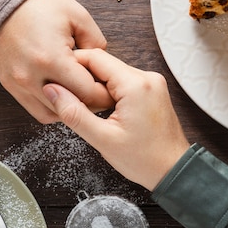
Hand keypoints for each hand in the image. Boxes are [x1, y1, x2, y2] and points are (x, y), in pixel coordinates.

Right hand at [0, 0, 113, 122]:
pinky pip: (36, 110)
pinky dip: (53, 106)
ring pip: (53, 114)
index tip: (111, 87)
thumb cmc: (39, 4)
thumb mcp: (79, 16)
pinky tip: (62, 94)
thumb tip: (102, 68)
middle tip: (100, 91)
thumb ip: (97, 45)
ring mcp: (17, 84)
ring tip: (80, 91)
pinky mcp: (9, 85)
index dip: (104, 92)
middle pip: (71, 107)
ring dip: (70, 107)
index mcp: (51, 59)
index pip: (87, 93)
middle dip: (90, 102)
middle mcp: (31, 77)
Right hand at [43, 49, 189, 190]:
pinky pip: (123, 82)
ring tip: (85, 107)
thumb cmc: (145, 159)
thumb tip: (53, 91)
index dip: (71, 65)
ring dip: (96, 86)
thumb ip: (74, 113)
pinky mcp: (152, 90)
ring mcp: (151, 82)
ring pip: (112, 72)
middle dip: (83, 78)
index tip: (57, 79)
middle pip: (103, 63)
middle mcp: (147, 77)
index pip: (94, 57)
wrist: (174, 170)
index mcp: (135, 84)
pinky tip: (102, 109)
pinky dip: (109, 91)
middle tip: (67, 97)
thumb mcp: (102, 139)